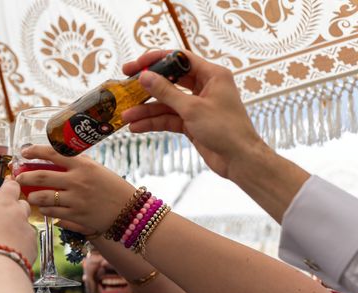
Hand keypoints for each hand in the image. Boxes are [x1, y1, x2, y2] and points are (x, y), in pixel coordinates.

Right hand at [0, 180, 36, 265]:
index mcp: (3, 205)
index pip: (11, 186)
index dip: (9, 186)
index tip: (5, 190)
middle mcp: (19, 214)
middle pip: (23, 204)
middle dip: (15, 209)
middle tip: (1, 219)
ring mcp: (29, 231)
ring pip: (26, 225)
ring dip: (18, 229)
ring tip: (4, 241)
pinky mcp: (34, 247)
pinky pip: (29, 242)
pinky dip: (22, 246)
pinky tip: (10, 254)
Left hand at [14, 145, 134, 233]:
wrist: (129, 211)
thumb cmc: (113, 188)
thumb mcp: (97, 169)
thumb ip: (78, 164)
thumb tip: (57, 157)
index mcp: (82, 165)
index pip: (52, 153)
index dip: (34, 151)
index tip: (24, 152)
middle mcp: (77, 181)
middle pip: (41, 176)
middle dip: (25, 177)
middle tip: (18, 177)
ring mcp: (75, 199)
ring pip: (43, 197)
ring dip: (32, 196)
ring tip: (30, 196)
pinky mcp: (76, 215)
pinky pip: (52, 212)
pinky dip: (44, 209)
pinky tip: (44, 208)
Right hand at [121, 50, 268, 179]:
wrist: (239, 159)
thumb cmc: (225, 129)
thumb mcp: (192, 109)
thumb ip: (166, 92)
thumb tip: (144, 77)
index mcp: (212, 75)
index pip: (179, 60)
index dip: (155, 61)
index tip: (135, 66)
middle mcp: (204, 87)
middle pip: (170, 82)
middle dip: (147, 89)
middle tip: (125, 88)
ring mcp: (197, 106)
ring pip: (167, 104)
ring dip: (147, 111)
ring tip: (126, 117)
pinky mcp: (192, 123)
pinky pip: (169, 119)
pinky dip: (154, 123)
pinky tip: (137, 128)